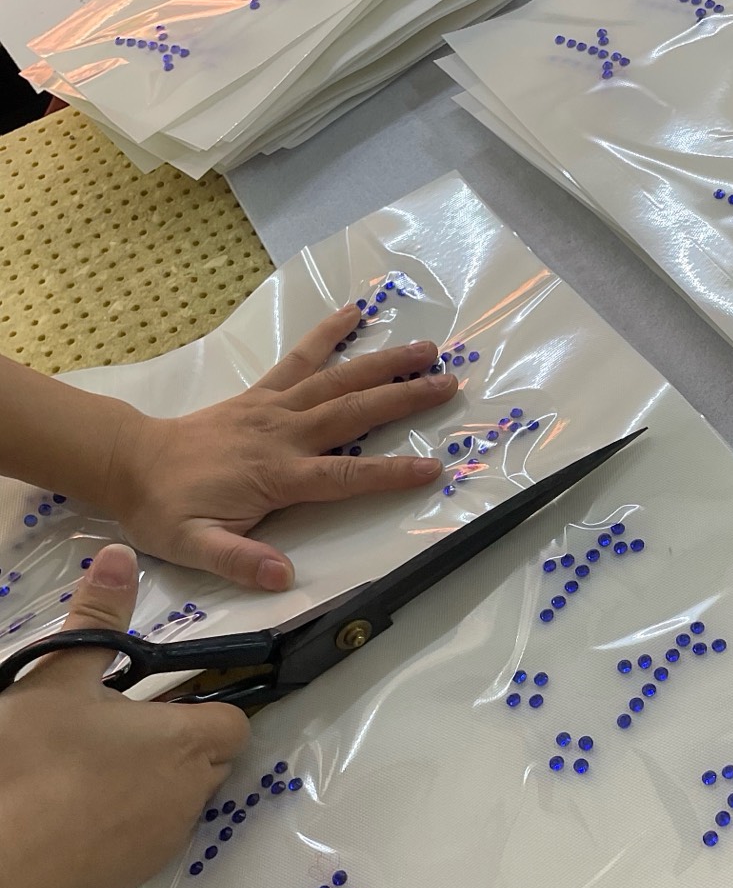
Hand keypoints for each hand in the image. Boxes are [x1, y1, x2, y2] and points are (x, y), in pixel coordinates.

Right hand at [0, 545, 247, 887]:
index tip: (161, 703)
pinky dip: (126, 823)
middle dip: (179, 745)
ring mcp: (166, 840)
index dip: (205, 708)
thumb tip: (120, 558)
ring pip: (180, 801)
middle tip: (118, 731)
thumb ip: (98, 621)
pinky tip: (75, 810)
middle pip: (211, 761)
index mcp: (185, 741)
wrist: (2, 855)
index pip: (233, 721)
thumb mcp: (58, 679)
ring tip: (90, 770)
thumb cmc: (36, 759)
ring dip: (153, 785)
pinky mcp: (136, 873)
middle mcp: (191, 794)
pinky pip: (149, 838)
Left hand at [104, 306, 458, 590]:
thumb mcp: (194, 547)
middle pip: (354, 412)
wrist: (129, 463)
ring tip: (426, 348)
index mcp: (276, 475)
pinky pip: (301, 359)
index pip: (344, 475)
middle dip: (403, 397)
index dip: (389, 472)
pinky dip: (328, 334)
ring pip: (338, 379)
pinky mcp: (262, 394)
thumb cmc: (164, 509)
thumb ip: (240, 560)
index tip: (433, 467)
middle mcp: (283, 434)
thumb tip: (284, 576)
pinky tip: (354, 311)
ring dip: (383, 362)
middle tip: (449, 383)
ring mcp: (274, 408)